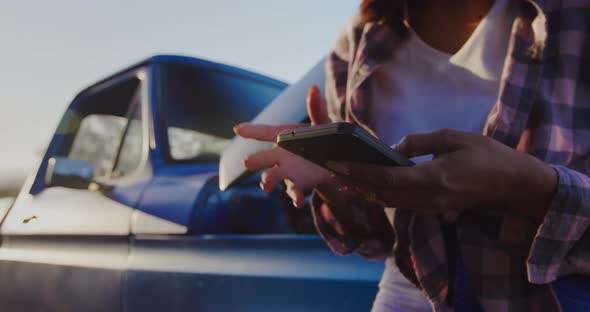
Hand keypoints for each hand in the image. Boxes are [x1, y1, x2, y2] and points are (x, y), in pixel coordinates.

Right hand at [234, 85, 332, 206]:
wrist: (334, 163)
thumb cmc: (322, 140)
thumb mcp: (322, 125)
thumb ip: (317, 109)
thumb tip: (314, 89)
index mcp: (283, 137)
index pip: (265, 132)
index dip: (252, 130)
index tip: (237, 128)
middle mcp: (280, 155)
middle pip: (264, 158)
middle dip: (255, 160)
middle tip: (247, 162)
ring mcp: (287, 172)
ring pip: (274, 176)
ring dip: (269, 180)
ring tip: (265, 185)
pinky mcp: (298, 184)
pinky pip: (294, 192)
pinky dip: (295, 197)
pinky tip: (297, 202)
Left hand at [327, 129, 557, 218]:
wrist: (514, 183)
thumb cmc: (488, 155)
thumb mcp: (453, 138)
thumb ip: (420, 142)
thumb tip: (392, 149)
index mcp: (433, 178)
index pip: (386, 178)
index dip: (358, 171)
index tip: (336, 162)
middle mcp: (429, 198)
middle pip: (381, 194)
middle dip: (354, 181)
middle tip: (331, 168)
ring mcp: (432, 206)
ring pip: (389, 202)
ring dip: (365, 190)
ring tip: (343, 176)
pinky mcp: (435, 208)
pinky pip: (401, 204)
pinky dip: (381, 195)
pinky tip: (370, 184)